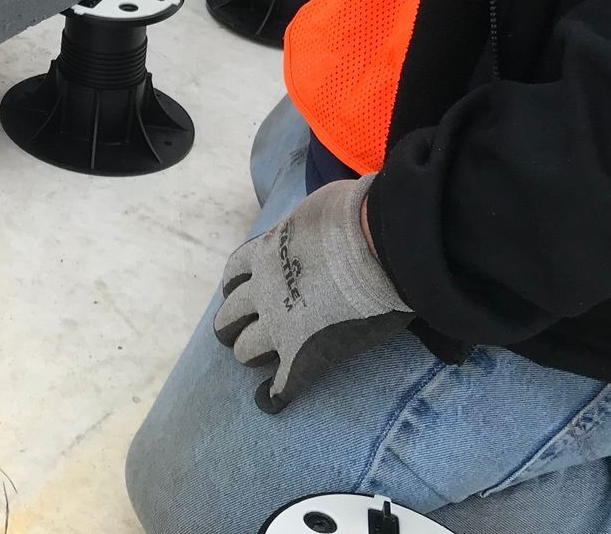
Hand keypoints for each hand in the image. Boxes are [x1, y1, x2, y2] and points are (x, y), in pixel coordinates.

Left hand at [213, 175, 411, 414]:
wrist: (379, 245)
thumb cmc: (357, 217)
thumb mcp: (318, 209)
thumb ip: (310, 226)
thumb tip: (325, 223)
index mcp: (265, 252)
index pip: (235, 273)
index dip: (236, 285)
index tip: (240, 291)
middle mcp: (263, 290)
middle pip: (230, 316)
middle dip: (233, 324)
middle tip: (242, 331)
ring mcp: (280, 326)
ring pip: (246, 350)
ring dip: (249, 354)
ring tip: (256, 360)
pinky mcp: (304, 356)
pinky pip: (282, 385)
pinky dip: (274, 395)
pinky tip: (270, 401)